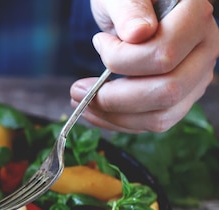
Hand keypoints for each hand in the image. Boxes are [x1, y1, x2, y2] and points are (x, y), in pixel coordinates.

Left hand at [71, 0, 218, 132]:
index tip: (98, 42)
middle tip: (77, 89)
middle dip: (114, 98)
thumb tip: (138, 33)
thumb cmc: (125, 0)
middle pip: (167, 91)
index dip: (122, 59)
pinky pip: (153, 123)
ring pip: (161, 116)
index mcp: (196, 16)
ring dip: (113, 116)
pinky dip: (117, 122)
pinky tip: (94, 111)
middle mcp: (205, 49)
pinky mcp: (181, 99)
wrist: (132, 12)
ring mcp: (196, 78)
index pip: (163, 54)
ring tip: (81, 102)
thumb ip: (129, 8)